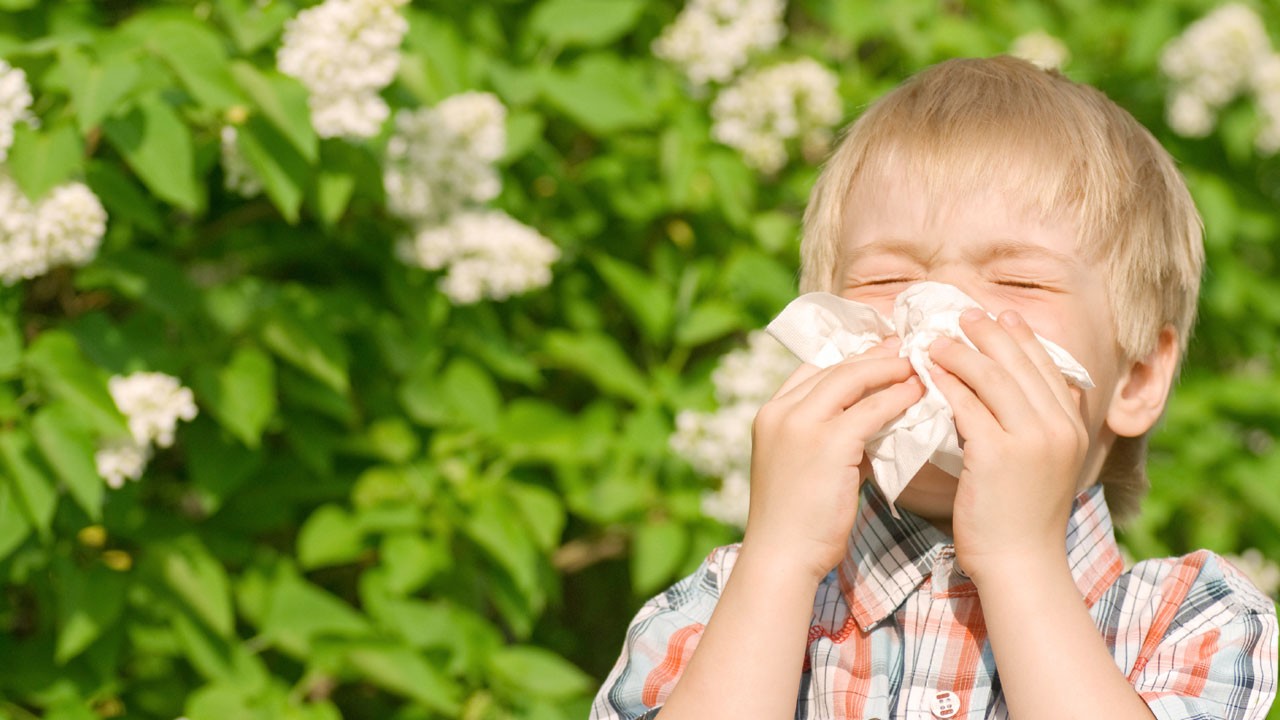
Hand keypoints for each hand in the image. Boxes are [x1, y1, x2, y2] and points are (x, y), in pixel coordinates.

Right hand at [744, 339, 924, 582]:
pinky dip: (897, 398)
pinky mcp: (827, 442)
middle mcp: (780, 411)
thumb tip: (873, 422)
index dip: (846, 359)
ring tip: (916, 367)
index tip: (876, 353)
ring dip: (888, 370)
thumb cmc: (796, 522)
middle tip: (903, 348)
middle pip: (833, 368)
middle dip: (872, 356)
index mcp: (769, 414)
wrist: (782, 556)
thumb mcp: (805, 466)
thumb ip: (831, 438)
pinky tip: (917, 395)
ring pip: (852, 379)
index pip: (810, 370)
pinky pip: (871, 409)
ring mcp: (800, 424)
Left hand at [926, 309, 1088, 581]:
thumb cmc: (1020, 519)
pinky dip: (945, 383)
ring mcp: (1032, 438)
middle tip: (963, 314)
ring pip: (992, 377)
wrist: (1020, 564)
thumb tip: (1008, 394)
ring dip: (961, 352)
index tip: (1000, 315)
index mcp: (1073, 427)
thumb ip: (1033, 428)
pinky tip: (926, 372)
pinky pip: (966, 404)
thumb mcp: (1041, 466)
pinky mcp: (998, 453)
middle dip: (990, 333)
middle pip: (1021, 363)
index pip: (1048, 367)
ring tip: (935, 340)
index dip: (1022, 338)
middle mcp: (1059, 427)